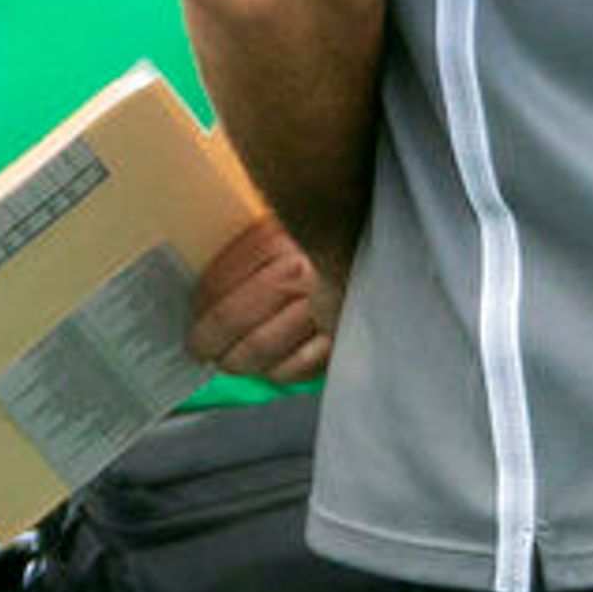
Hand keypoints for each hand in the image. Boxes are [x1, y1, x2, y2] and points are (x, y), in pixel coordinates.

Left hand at [186, 212, 331, 383]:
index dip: (201, 304)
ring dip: (239, 361)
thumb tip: (216, 284)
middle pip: (236, 317)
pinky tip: (273, 368)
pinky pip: (300, 366)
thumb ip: (264, 241)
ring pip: (264, 348)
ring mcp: (324, 307)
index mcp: (283, 236)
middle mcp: (300, 272)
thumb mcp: (296, 219)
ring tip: (231, 362)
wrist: (401, 243)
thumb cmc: (342, 232)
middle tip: (200, 349)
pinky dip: (280, 372)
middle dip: (209, 340)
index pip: (222, 279)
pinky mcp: (345, 335)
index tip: (192, 317)